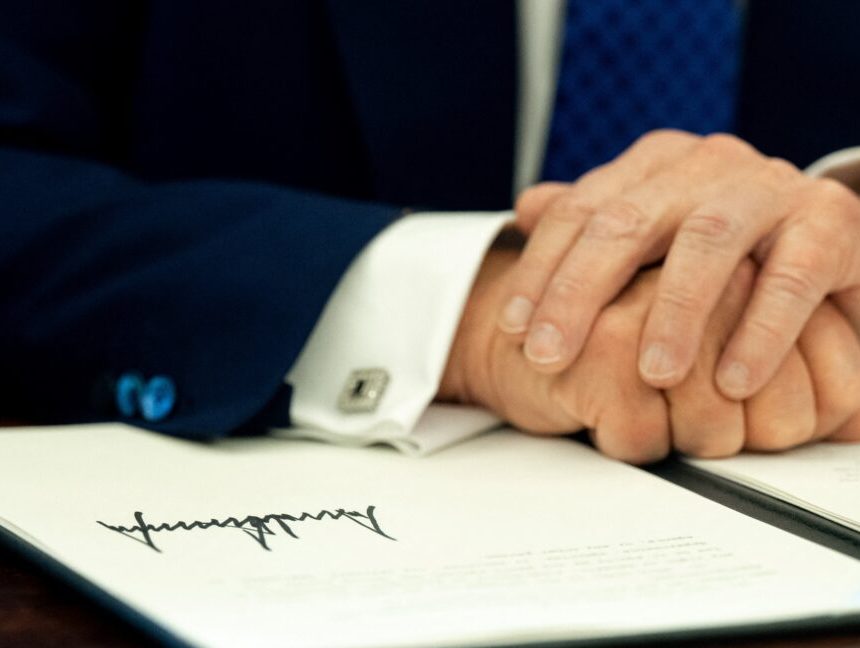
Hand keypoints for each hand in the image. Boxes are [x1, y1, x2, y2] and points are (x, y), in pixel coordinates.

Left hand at [498, 130, 859, 401]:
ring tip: (651, 375)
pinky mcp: (828, 222)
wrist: (826, 235)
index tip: (514, 328)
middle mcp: (705, 166)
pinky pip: (791, 277)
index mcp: (653, 167)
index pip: (579, 212)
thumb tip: (524, 209)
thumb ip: (593, 221)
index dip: (540, 271)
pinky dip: (761, 331)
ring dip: (673, 314)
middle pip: (625, 223)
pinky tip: (734, 380)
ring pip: (705, 244)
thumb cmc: (726, 244)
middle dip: (580, 293)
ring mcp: (767, 188)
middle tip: (550, 356)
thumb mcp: (655, 227)